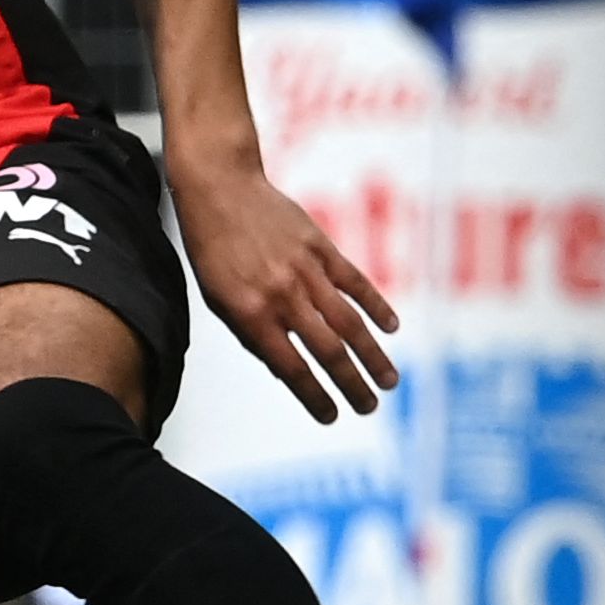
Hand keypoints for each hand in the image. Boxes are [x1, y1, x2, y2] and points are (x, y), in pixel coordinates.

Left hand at [171, 154, 398, 423]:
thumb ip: (253, 333)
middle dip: (351, 385)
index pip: (290, 368)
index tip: (331, 416)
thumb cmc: (214, 251)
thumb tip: (287, 367)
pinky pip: (354, 283)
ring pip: (348, 322)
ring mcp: (305, 271)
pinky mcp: (321, 248)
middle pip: (327, 351)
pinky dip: (376, 306)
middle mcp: (282, 297)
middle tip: (369, 407)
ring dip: (372, 355)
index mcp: (251, 314)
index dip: (314, 396)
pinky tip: (391, 328)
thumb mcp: (218, 300)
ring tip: (389, 381)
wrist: (221, 189)